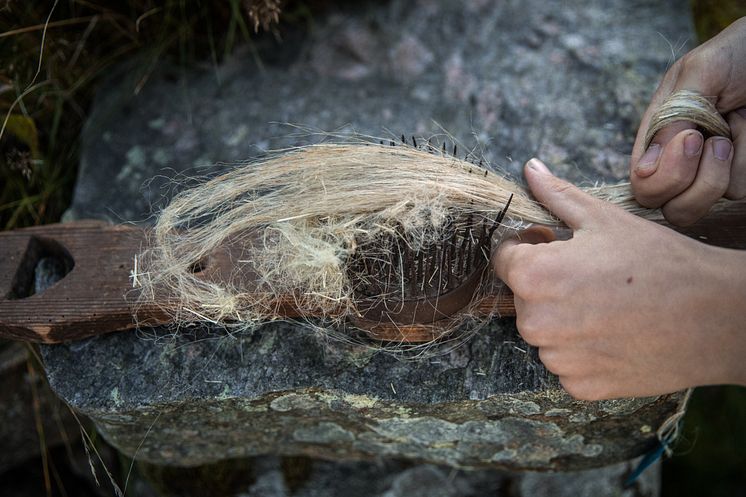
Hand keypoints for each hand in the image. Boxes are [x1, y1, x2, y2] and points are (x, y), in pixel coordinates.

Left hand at [493, 159, 745, 399]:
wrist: (717, 317)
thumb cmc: (659, 262)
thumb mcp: (604, 218)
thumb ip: (555, 195)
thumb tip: (530, 168)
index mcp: (533, 276)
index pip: (503, 258)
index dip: (529, 246)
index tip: (556, 245)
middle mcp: (535, 323)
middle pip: (522, 296)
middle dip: (547, 284)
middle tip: (592, 276)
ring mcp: (557, 359)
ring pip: (543, 332)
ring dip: (563, 320)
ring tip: (608, 306)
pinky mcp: (580, 387)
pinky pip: (565, 363)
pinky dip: (583, 351)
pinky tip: (615, 334)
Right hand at [631, 17, 745, 225]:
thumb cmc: (735, 54)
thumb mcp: (699, 74)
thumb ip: (670, 117)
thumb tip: (644, 169)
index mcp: (655, 137)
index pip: (642, 184)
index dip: (663, 176)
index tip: (691, 137)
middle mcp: (676, 161)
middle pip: (669, 207)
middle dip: (691, 184)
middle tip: (716, 142)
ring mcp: (707, 171)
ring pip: (702, 204)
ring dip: (722, 170)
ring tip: (735, 128)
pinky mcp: (735, 175)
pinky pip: (736, 192)